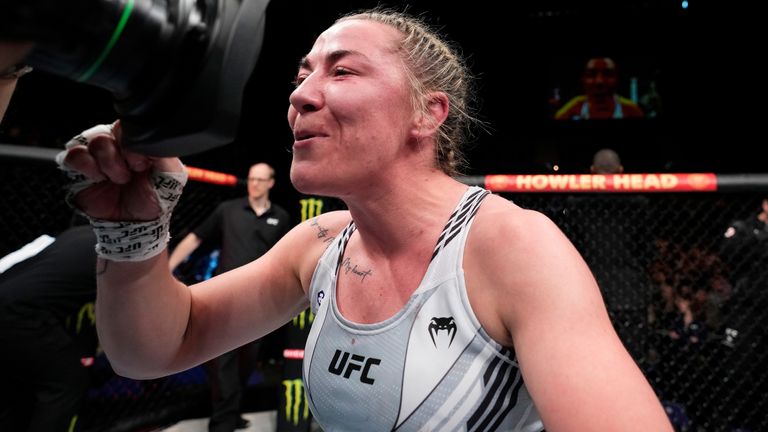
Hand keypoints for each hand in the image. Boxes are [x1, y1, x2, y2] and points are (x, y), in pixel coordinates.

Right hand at [57, 121, 184, 221]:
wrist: (137, 223)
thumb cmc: (154, 198)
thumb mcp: (171, 175)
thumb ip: (163, 153)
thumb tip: (153, 140)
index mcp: (136, 143)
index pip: (126, 127)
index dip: (131, 144)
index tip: (140, 164)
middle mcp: (115, 145)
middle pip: (106, 132)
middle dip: (118, 157)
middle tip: (129, 174)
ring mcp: (96, 156)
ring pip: (90, 141)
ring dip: (105, 163)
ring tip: (116, 180)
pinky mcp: (79, 169)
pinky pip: (72, 155)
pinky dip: (86, 166)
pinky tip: (99, 179)